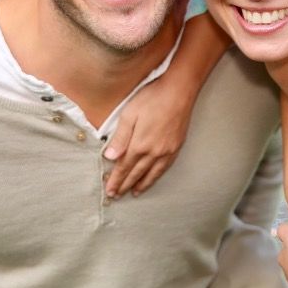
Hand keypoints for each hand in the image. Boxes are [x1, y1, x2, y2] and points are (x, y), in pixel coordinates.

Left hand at [103, 81, 190, 197]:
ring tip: (134, 193)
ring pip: (152, 174)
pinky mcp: (176, 147)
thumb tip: (109, 157)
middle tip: (117, 195)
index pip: (124, 167)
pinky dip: (157, 176)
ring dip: (142, 184)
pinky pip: (165, 168)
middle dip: (125, 185)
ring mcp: (167, 151)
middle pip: (137, 173)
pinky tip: (153, 178)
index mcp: (140, 144)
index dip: (116, 180)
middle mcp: (154, 152)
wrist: (179, 91)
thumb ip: (120, 138)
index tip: (109, 190)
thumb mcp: (130, 114)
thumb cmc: (152, 98)